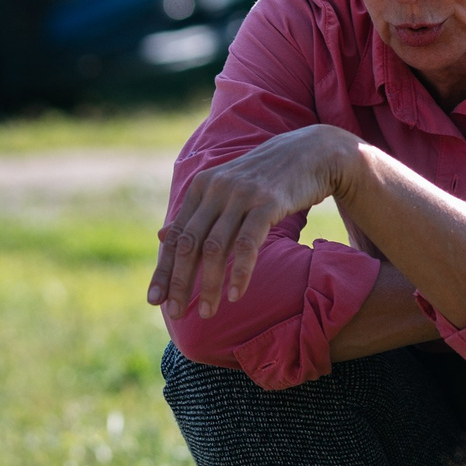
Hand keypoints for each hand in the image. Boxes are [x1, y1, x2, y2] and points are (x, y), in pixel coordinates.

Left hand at [149, 126, 363, 318]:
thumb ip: (196, 214)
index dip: (163, 270)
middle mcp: (216, 189)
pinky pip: (247, 243)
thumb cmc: (265, 178)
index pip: (175, 236)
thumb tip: (162, 236)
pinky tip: (235, 295)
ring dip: (208, 284)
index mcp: (201, 187)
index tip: (154, 300)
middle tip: (176, 313)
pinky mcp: (267, 203)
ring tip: (207, 313)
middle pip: (189, 244)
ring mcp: (241, 195)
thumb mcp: (225, 190)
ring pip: (215, 248)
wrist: (310, 152)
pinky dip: (240, 272)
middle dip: (179, 282)